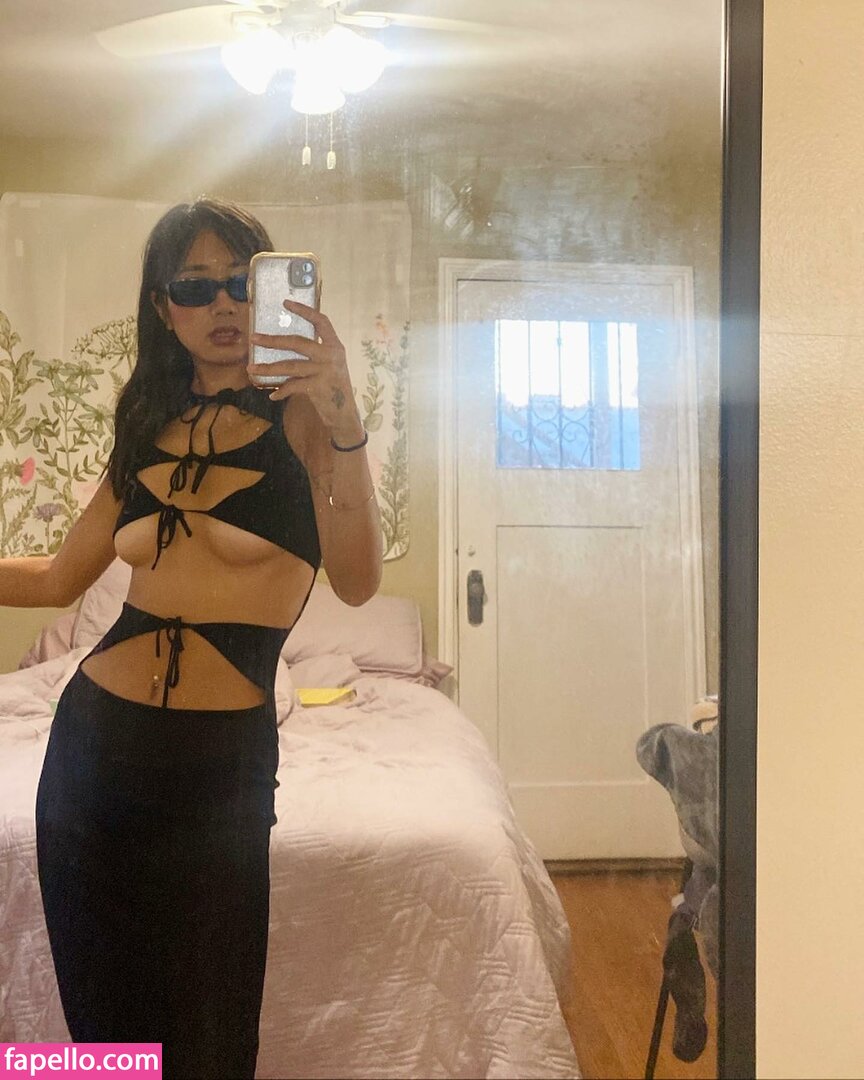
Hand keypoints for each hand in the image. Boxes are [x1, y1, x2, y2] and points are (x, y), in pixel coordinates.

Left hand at [248, 300, 362, 442]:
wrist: (345, 414)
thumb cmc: (333, 387)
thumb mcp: (331, 365)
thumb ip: (316, 353)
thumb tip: (285, 342)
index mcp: (335, 346)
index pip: (321, 321)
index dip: (304, 311)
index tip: (285, 303)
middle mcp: (331, 355)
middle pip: (297, 342)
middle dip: (272, 340)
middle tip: (253, 338)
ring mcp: (324, 371)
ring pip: (289, 366)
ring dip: (268, 368)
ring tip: (251, 369)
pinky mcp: (318, 387)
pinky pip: (293, 386)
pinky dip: (281, 391)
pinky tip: (272, 395)